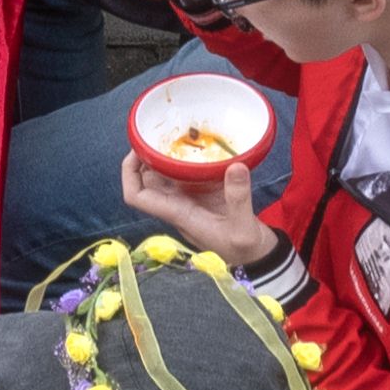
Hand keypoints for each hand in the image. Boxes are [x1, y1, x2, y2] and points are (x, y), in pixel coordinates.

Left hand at [120, 144, 276, 261]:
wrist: (259, 259)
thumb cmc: (246, 250)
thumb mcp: (244, 229)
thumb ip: (239, 199)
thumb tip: (235, 165)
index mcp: (178, 214)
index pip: (138, 197)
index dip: (130, 174)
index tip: (138, 150)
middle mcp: (178, 205)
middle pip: (148, 179)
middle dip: (146, 155)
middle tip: (157, 131)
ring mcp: (190, 199)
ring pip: (165, 174)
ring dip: (164, 155)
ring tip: (174, 131)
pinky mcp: (205, 193)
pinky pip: (187, 172)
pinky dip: (187, 158)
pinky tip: (198, 143)